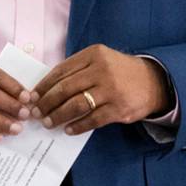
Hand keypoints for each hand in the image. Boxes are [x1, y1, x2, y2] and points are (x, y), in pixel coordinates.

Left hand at [31, 46, 171, 135]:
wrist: (153, 81)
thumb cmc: (118, 72)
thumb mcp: (100, 61)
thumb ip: (77, 70)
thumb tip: (47, 89)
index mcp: (93, 55)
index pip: (61, 71)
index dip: (44, 86)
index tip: (32, 97)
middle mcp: (102, 70)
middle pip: (65, 89)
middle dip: (47, 103)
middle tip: (36, 112)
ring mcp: (111, 90)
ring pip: (76, 105)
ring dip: (58, 116)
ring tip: (49, 123)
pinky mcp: (119, 109)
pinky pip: (92, 120)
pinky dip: (78, 126)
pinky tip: (69, 130)